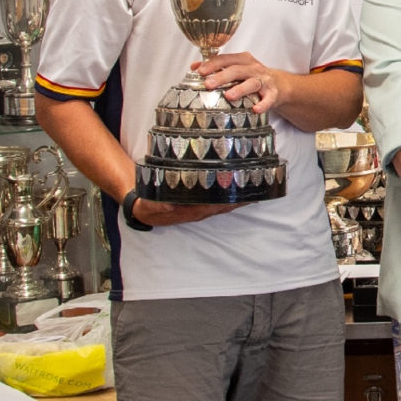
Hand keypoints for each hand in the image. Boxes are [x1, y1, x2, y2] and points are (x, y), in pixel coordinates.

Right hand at [131, 196, 247, 225]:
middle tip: (257, 189)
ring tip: (255, 189)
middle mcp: (199, 211)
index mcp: (190, 211)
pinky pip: (219, 201)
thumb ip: (157, 206)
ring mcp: (201, 208)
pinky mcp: (200, 203)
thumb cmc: (148, 205)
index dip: (228, 202)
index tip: (241, 196)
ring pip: (224, 204)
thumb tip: (169, 207)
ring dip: (239, 199)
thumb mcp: (148, 205)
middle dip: (240, 200)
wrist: (142, 208)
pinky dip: (231, 196)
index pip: (214, 207)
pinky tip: (240, 190)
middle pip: (224, 206)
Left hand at [193, 51, 278, 113]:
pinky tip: (256, 109)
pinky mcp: (273, 93)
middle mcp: (254, 68)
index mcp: (243, 60)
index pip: (226, 59)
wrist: (280, 85)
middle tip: (208, 84)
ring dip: (241, 89)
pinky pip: (269, 98)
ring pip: (252, 83)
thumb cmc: (252, 76)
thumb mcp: (236, 68)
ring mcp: (264, 80)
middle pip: (237, 70)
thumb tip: (194, 66)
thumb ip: (217, 67)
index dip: (213, 64)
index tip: (200, 71)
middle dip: (222, 76)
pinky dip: (263, 104)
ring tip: (229, 96)